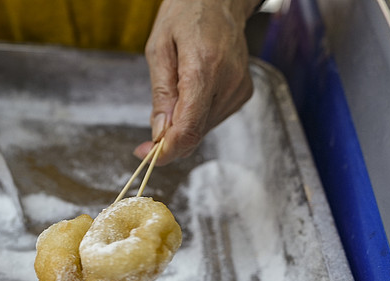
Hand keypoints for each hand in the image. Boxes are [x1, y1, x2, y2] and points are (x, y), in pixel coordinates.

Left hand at [135, 0, 257, 163]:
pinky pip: (212, 118)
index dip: (166, 149)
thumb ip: (161, 94)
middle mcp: (228, 82)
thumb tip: (159, 133)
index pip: (188, 127)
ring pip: (203, 129)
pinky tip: (191, 92)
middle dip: (170, 139)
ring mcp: (239, 89)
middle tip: (151, 132)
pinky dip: (196, 116)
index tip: (146, 155)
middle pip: (196, 132)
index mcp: (205, 68)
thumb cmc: (186, 15)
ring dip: (183, 126)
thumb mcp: (159, 49)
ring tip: (175, 91)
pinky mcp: (243, 93)